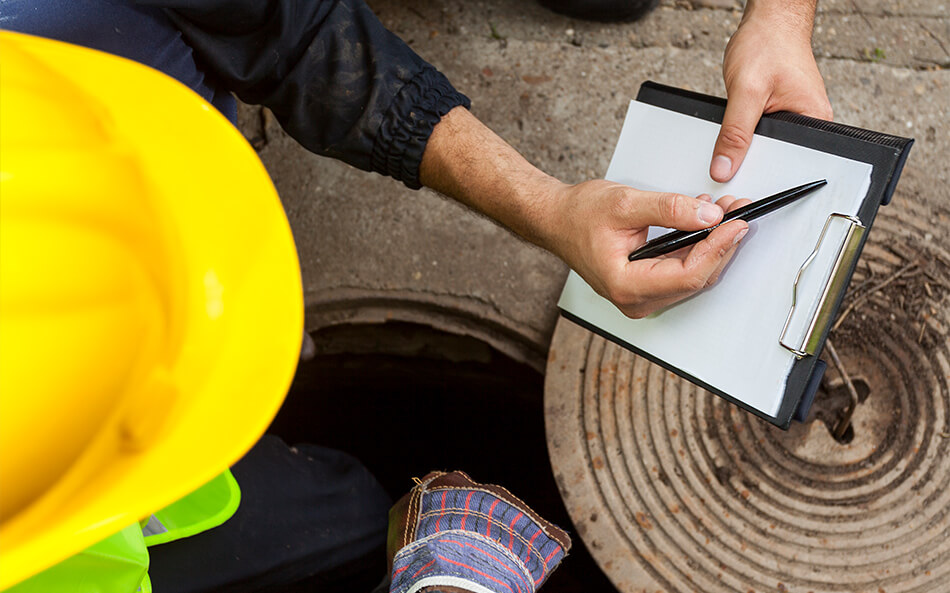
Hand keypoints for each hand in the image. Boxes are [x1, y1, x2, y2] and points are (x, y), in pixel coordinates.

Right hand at [419, 108, 748, 317]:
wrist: (556, 221)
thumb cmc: (579, 215)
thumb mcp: (625, 204)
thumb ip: (670, 209)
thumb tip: (709, 215)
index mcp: (626, 285)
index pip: (688, 274)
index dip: (719, 248)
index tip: (738, 222)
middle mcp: (635, 300)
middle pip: (697, 279)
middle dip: (722, 244)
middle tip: (738, 211)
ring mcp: (641, 298)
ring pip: (694, 278)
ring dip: (714, 246)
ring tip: (725, 214)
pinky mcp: (646, 289)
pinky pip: (683, 274)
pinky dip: (699, 250)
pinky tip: (707, 227)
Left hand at [711, 0, 832, 181]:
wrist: (770, 23)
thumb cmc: (768, 45)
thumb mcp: (746, 91)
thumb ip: (734, 133)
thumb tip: (724, 167)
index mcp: (813, 121)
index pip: (788, 163)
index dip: (759, 173)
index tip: (735, 179)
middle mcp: (808, 122)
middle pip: (774, 158)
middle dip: (750, 159)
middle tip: (730, 154)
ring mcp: (793, 119)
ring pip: (764, 147)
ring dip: (746, 144)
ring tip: (739, 127)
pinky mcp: (779, 114)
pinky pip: (759, 135)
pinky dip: (745, 133)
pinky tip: (741, 124)